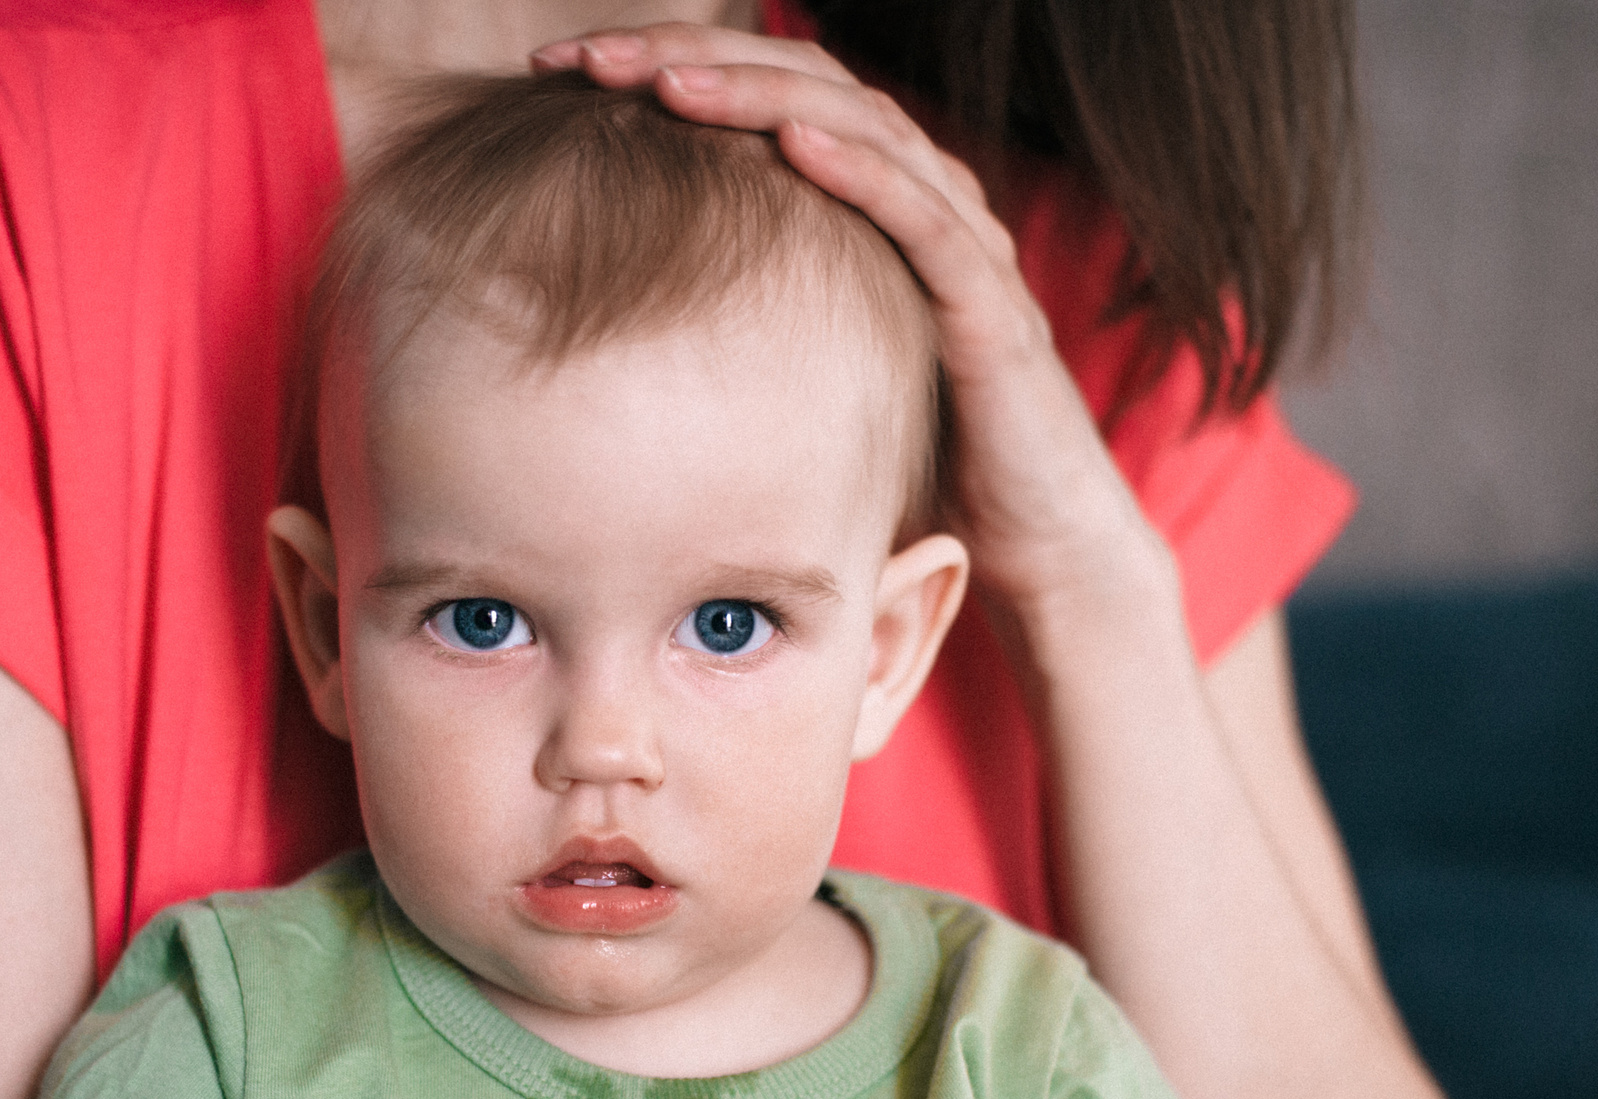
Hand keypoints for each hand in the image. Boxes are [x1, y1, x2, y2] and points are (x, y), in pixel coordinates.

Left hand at [533, 25, 1179, 629]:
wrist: (1039, 545)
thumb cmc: (918, 463)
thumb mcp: (802, 377)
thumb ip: (734, 329)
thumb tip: (600, 340)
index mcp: (872, 205)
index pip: (763, 98)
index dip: (666, 68)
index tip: (558, 71)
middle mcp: (922, 200)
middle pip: (800, 86)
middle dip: (689, 58)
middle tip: (585, 55)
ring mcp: (962, 244)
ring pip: (858, 129)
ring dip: (756, 94)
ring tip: (663, 80)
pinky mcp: (990, 307)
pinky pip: (924, 219)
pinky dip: (859, 171)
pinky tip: (790, 141)